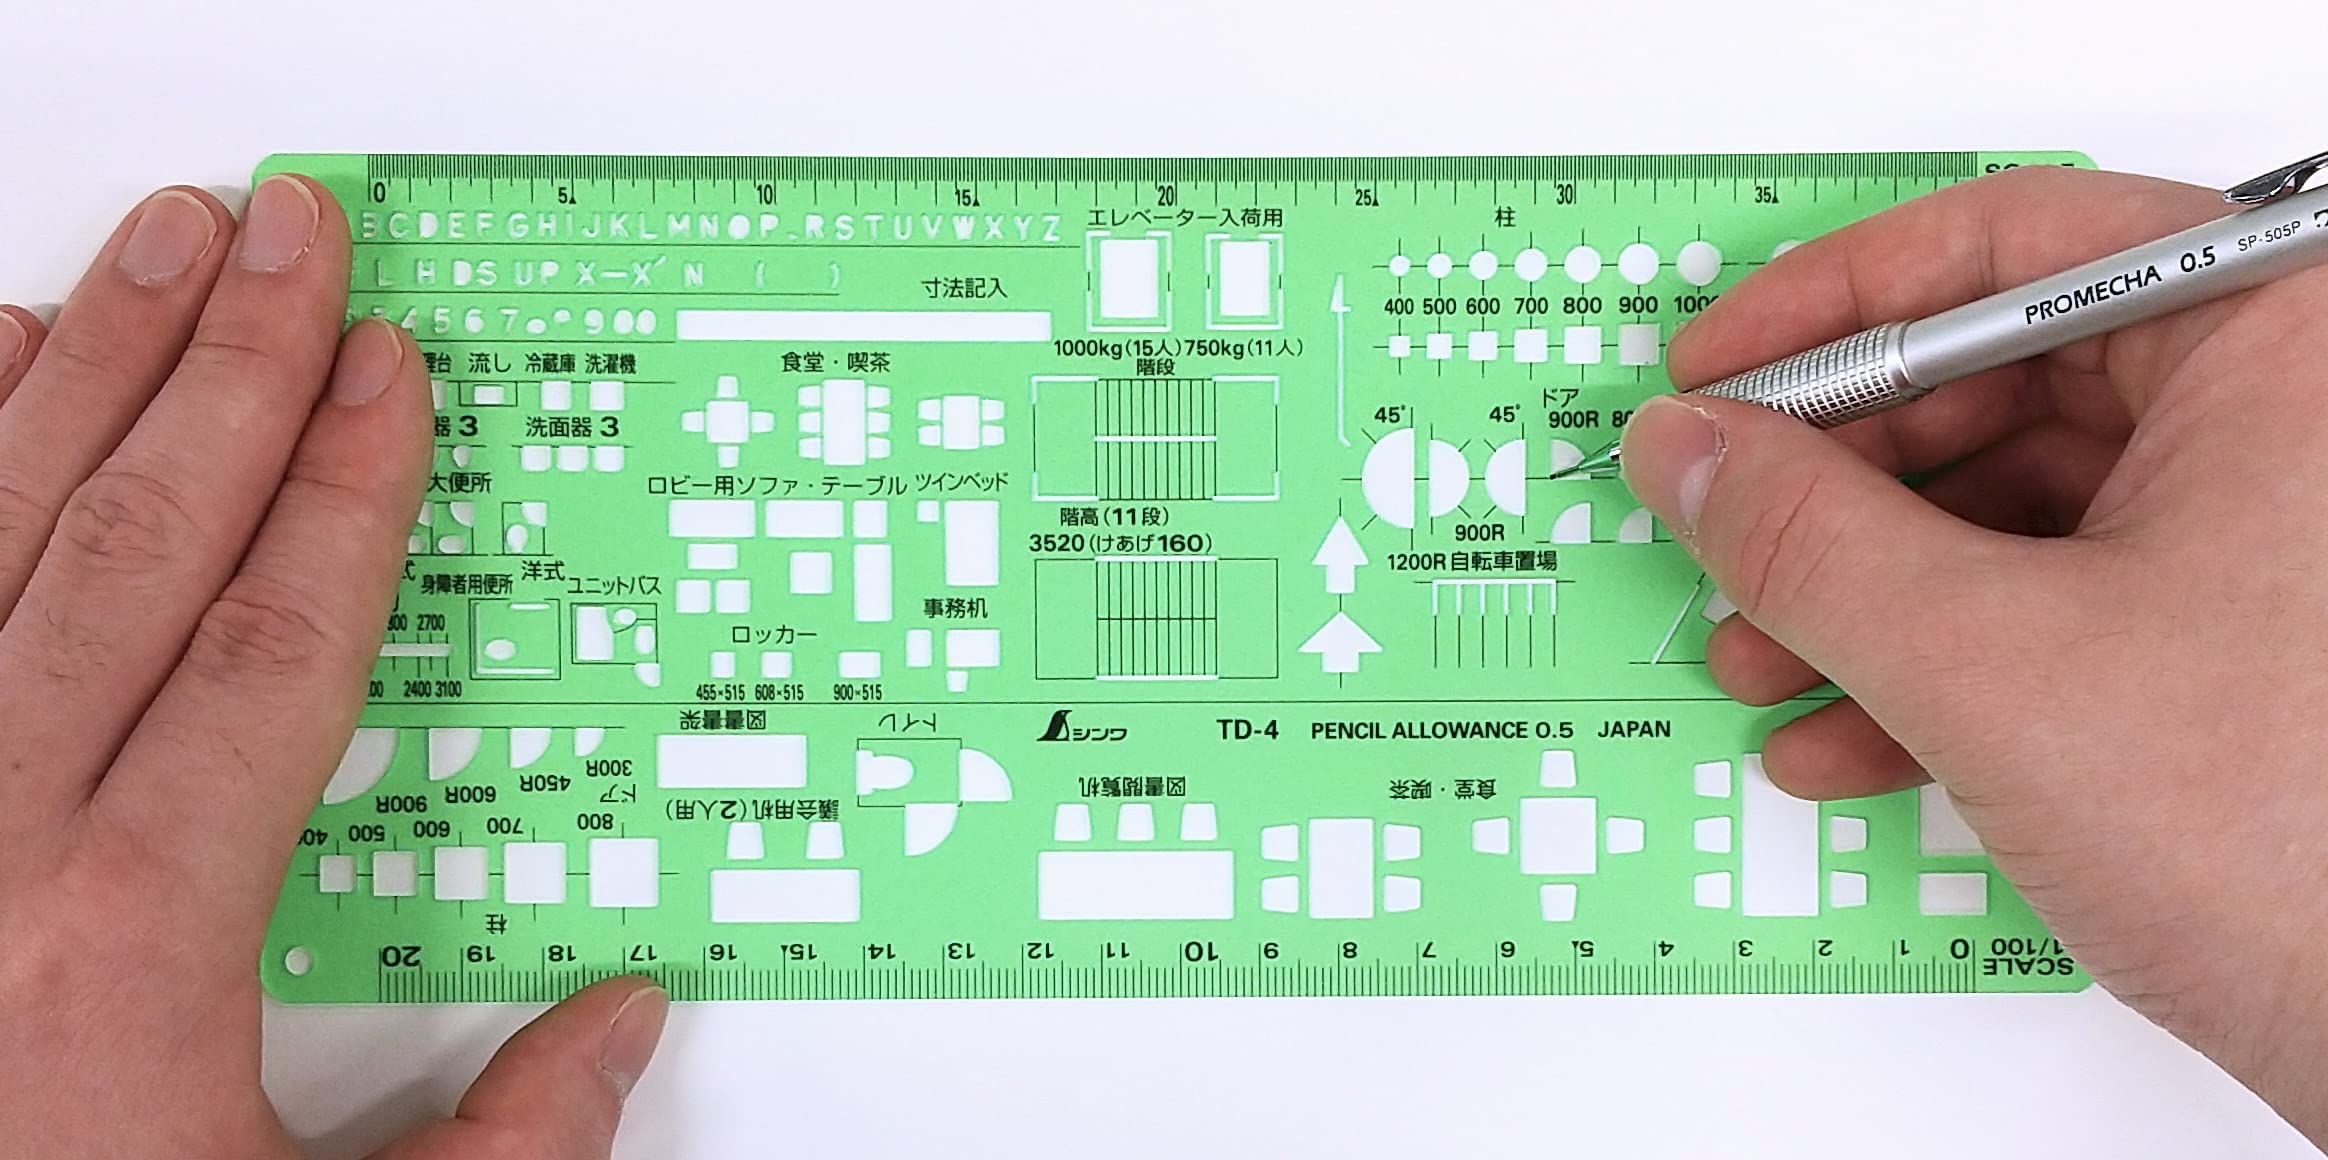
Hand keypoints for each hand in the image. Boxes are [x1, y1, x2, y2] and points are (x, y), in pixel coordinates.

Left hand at [0, 179, 665, 1157]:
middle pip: (136, 544)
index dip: (343, 489)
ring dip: (86, 370)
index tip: (379, 368)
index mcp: (127, 941)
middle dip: (225, 365)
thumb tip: (616, 1031)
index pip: (273, 647)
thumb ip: (501, 1150)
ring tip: (156, 250)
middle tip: (285, 232)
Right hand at [1620, 165, 2327, 1138]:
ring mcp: (2268, 534)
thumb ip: (1805, 536)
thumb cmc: (2300, 841)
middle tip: (1722, 527)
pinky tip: (1845, 733)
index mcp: (2275, 342)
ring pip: (2010, 508)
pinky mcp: (2238, 642)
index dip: (1828, 307)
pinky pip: (2052, 603)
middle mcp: (2284, 417)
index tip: (1715, 367)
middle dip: (1832, 484)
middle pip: (1995, 381)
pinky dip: (1936, 664)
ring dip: (1860, 591)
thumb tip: (1690, 448)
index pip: (2007, 247)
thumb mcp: (1988, 661)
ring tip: (1761, 656)